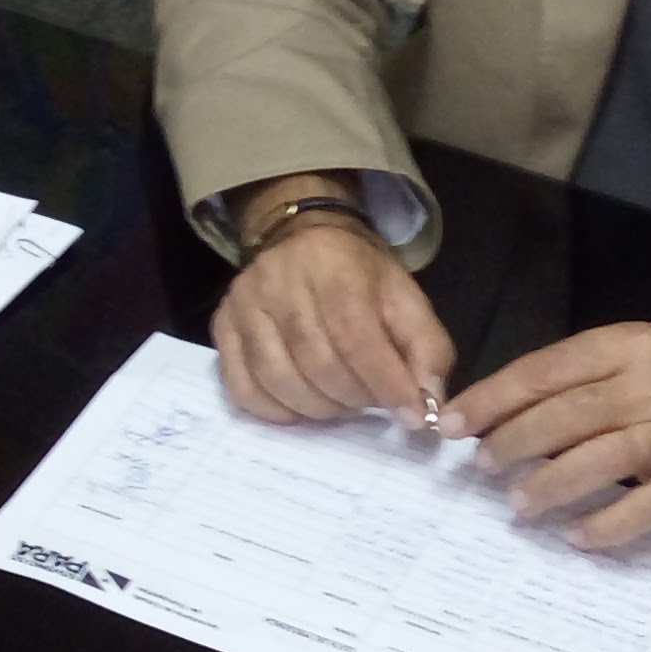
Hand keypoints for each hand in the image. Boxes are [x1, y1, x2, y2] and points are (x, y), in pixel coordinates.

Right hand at [211, 195, 454, 426]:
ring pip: (279, 379)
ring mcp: (244, 305)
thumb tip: (428, 400)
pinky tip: (301, 407)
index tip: (412, 416)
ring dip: (318, 409)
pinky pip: (241, 387)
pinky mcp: (222, 325)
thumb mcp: (406, 298)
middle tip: (372, 403)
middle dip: (354, 398)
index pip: (356, 338)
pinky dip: (275, 411)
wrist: (303, 235)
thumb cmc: (359, 274)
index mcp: (334, 270)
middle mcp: (280, 282)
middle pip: (317, 363)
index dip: (386, 384)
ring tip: (341, 403)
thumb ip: (427, 348)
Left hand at [445, 323, 650, 548]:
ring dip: (551, 485)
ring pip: (603, 460)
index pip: (545, 371)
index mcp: (629, 345)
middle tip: (481, 466)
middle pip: (568, 415)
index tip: (452, 424)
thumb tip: (492, 415)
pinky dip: (606, 525)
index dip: (493, 399)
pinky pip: (646, 508)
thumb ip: (571, 380)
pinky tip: (574, 535)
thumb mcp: (629, 359)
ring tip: (517, 503)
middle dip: (514, 443)